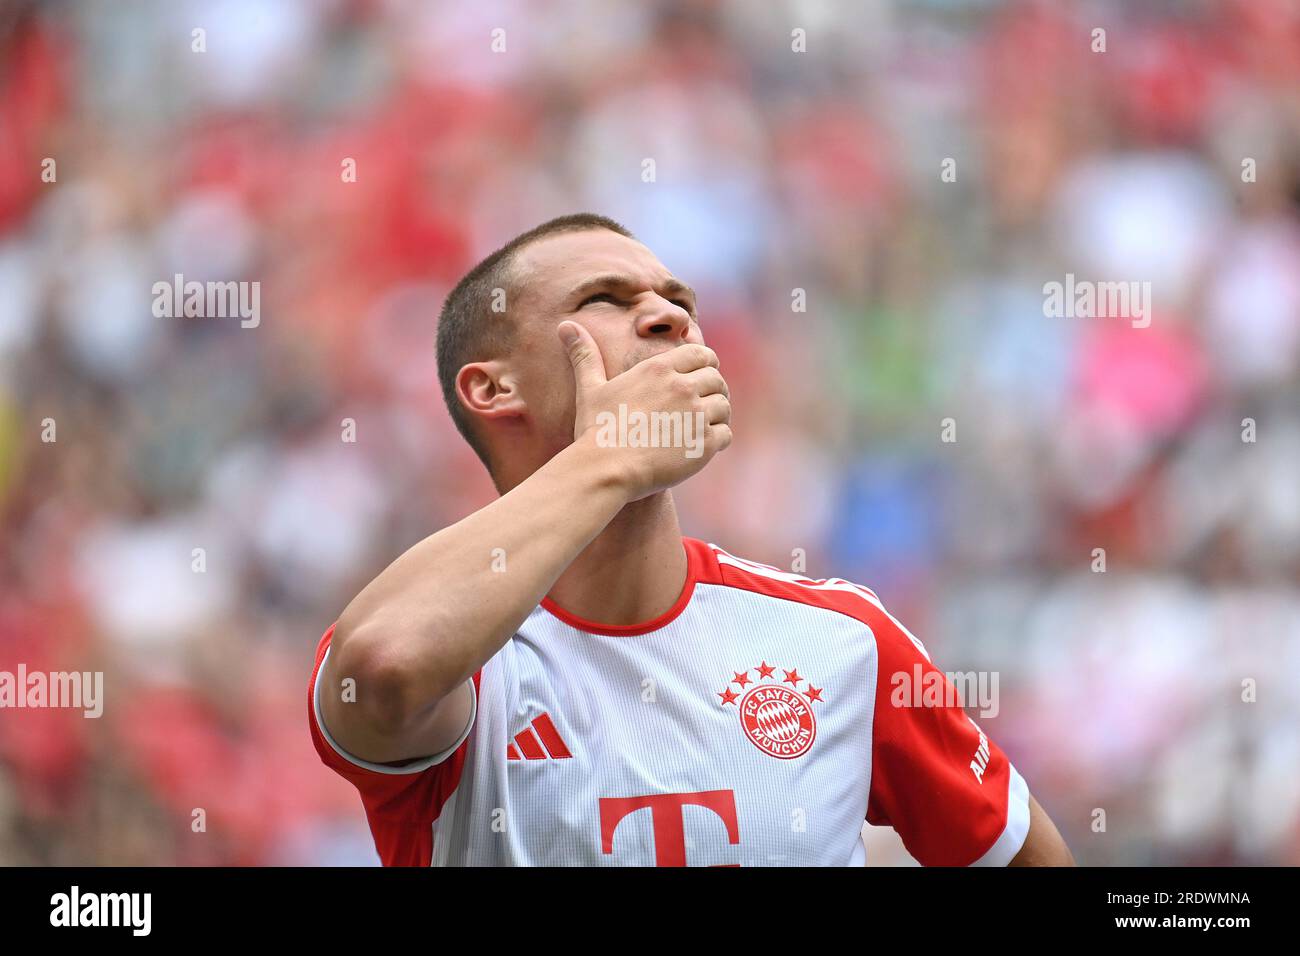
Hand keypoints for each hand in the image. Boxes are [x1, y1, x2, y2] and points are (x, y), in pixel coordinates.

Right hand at [558, 321, 731, 501]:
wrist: (606, 469)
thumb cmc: (597, 430)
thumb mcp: (590, 389)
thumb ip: (585, 355)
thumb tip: (565, 326)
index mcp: (659, 368)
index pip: (701, 354)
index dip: (705, 364)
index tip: (700, 376)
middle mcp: (682, 387)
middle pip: (716, 379)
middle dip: (713, 390)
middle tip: (702, 405)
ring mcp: (696, 415)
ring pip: (724, 406)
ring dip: (717, 415)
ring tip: (702, 426)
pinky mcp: (704, 443)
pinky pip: (725, 434)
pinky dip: (718, 440)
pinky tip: (701, 446)